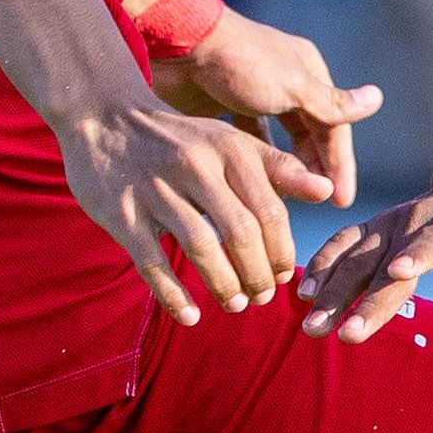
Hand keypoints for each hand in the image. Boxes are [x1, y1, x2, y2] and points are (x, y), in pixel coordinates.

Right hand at [60, 97, 336, 325]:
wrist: (104, 117)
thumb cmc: (181, 140)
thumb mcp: (231, 143)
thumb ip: (279, 169)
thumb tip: (328, 191)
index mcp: (229, 150)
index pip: (269, 211)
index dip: (282, 251)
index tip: (285, 276)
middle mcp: (195, 167)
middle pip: (241, 233)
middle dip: (258, 275)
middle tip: (263, 297)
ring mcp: (156, 190)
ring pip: (201, 249)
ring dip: (225, 286)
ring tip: (235, 305)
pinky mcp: (122, 213)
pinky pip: (153, 263)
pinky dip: (175, 296)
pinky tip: (191, 315)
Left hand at [151, 8, 380, 211]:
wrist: (176, 44)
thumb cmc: (237, 64)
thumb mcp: (291, 87)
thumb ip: (331, 103)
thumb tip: (377, 100)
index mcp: (308, 73)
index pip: (334, 127)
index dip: (339, 165)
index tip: (342, 201)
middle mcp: (286, 82)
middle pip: (310, 134)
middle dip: (317, 169)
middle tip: (321, 204)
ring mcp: (255, 94)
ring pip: (281, 139)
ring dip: (288, 166)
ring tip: (290, 200)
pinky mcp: (226, 105)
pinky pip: (250, 138)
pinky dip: (257, 158)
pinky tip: (255, 181)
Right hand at [297, 144, 432, 343]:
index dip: (418, 256)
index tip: (398, 274)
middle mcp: (416, 220)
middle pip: (382, 260)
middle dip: (358, 297)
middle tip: (336, 334)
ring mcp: (390, 221)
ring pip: (354, 254)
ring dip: (329, 287)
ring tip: (310, 321)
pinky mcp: (374, 225)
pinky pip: (341, 242)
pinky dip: (320, 264)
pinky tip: (302, 294)